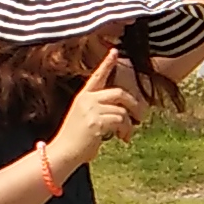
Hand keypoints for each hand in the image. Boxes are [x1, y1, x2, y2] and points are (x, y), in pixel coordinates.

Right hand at [49, 49, 151, 171]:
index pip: (97, 76)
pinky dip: (126, 131)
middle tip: (140, 116)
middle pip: (118, 93)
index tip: (114, 51)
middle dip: (133, 104)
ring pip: (122, 110)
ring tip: (125, 135)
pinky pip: (121, 121)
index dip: (106, 63)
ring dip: (128, 125)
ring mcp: (91, 110)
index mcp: (83, 97)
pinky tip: (122, 139)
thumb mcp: (85, 118)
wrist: (64, 152)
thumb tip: (123, 114)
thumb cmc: (76, 139)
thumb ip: (100, 110)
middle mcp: (87, 100)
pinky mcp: (96, 122)